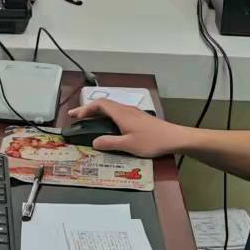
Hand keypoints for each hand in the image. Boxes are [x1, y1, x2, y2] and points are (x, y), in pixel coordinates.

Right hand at [67, 99, 185, 157]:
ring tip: (88, 121)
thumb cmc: (151, 141)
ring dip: (98, 113)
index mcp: (122, 113)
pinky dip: (107, 116)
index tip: (75, 116)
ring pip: (111, 108)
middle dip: (88, 109)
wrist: (174, 138)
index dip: (85, 109)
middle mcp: (126, 109)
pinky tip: (107, 126)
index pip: (100, 104)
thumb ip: (110, 143)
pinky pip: (118, 113)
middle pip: (104, 104)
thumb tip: (94, 142)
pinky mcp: (139, 118)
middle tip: (76, 117)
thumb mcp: (128, 145)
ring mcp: (134, 113)